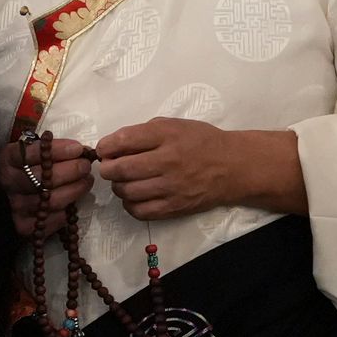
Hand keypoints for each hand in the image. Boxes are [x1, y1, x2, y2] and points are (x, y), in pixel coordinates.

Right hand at [0, 129, 91, 240]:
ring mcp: (16, 207)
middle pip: (43, 179)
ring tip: (86, 181)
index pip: (32, 154)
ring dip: (75, 190)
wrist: (9, 198)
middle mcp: (9, 184)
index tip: (77, 149)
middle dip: (71, 171)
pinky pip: (54, 219)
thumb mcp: (29, 153)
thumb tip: (80, 150)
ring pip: (53, 201)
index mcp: (8, 160)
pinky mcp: (25, 227)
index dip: (57, 151)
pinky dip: (68, 211)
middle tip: (85, 166)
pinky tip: (73, 202)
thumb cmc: (26, 170)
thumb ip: (49, 150)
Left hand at [92, 119, 299, 221]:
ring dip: (118, 187)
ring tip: (124, 181)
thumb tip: (113, 145)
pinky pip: (139, 211)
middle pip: (120, 169)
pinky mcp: (174, 207)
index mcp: (167, 135)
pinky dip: (130, 204)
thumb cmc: (201, 141)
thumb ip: (144, 132)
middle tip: (111, 167)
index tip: (104, 149)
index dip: (106, 146)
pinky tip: (134, 197)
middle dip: (108, 168)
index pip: (124, 140)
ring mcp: (171, 187)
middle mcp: (168, 161)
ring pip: (127, 192)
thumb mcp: (175, 125)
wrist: (233, 166)